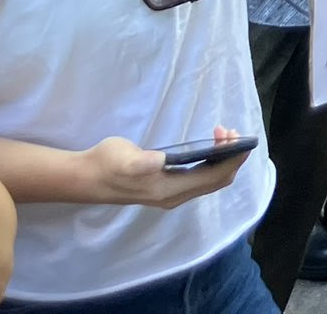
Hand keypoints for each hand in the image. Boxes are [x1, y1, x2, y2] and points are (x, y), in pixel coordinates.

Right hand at [83, 129, 248, 208]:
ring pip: (210, 179)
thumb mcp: (123, 159)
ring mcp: (171, 193)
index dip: (233, 158)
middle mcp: (175, 196)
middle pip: (217, 179)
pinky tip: (209, 146)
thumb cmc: (106, 164)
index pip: (215, 177)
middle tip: (229, 130)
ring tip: (221, 133)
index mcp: (169, 190)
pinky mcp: (166, 187)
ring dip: (222, 158)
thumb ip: (142, 163)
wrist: (86, 177)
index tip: (241, 137)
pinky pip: (201, 177)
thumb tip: (159, 162)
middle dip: (231, 156)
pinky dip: (212, 161)